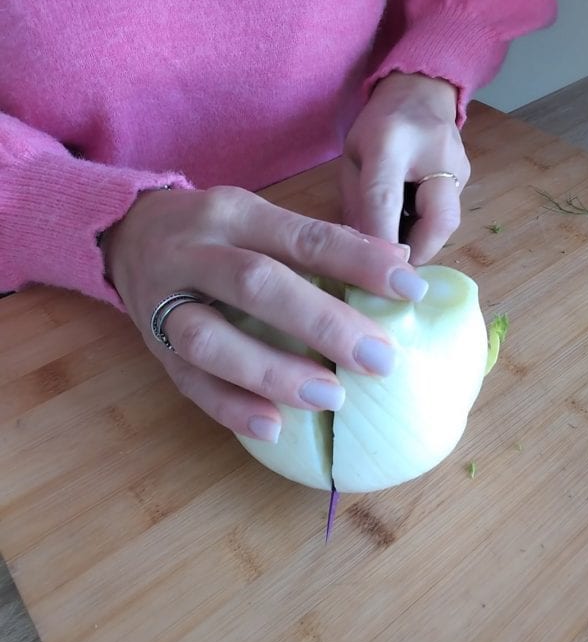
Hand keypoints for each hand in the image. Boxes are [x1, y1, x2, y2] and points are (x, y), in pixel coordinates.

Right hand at [104, 186, 428, 441]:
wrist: (123, 234)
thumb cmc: (213, 230)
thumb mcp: (258, 217)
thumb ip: (317, 241)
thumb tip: (396, 267)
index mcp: (233, 213)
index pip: (302, 236)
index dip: (358, 262)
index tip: (410, 289)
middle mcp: (195, 252)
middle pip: (255, 283)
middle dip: (322, 322)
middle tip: (379, 358)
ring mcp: (166, 301)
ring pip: (209, 337)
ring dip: (271, 371)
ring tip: (330, 397)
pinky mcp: (152, 344)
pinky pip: (186, 380)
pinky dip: (229, 406)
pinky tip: (272, 428)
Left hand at [341, 72, 469, 263]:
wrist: (422, 90)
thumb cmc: (378, 126)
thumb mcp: (353, 156)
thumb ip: (356, 204)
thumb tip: (362, 254)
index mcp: (390, 143)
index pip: (385, 200)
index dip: (381, 240)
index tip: (374, 274)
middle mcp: (433, 154)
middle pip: (440, 220)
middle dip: (418, 252)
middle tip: (395, 264)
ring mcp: (458, 165)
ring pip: (447, 222)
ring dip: (421, 239)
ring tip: (398, 232)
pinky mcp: (469, 176)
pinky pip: (447, 213)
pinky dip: (427, 225)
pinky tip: (411, 215)